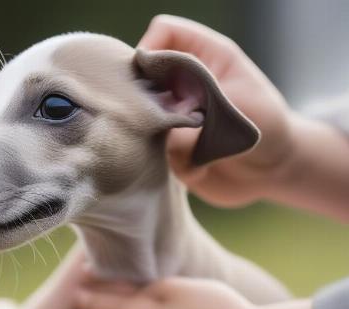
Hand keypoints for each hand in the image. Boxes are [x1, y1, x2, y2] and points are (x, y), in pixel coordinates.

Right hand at [140, 14, 294, 205]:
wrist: (273, 170)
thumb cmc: (267, 125)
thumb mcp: (235, 103)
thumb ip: (193, 105)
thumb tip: (157, 123)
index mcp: (204, 57)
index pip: (165, 33)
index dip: (150, 48)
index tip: (145, 74)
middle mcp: (183, 84)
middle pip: (142, 77)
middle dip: (145, 100)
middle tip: (162, 121)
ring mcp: (173, 118)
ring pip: (144, 120)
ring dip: (164, 138)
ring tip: (195, 149)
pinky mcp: (170, 149)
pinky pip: (154, 154)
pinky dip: (174, 162)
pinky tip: (200, 166)